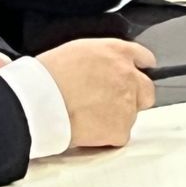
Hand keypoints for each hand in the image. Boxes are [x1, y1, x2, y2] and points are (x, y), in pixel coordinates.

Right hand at [38, 39, 156, 149]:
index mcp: (117, 52)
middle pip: (146, 90)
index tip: (132, 76)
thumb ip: (101, 57)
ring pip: (131, 114)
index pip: (143, 58)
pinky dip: (107, 137)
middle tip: (109, 103)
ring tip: (89, 117)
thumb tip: (105, 67)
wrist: (38, 101)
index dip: (136, 70)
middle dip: (134, 97)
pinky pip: (120, 136)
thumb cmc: (48, 75)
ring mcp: (127, 104)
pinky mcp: (120, 129)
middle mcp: (128, 76)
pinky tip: (88, 130)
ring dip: (116, 117)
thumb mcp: (78, 49)